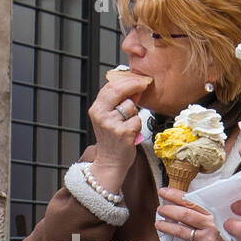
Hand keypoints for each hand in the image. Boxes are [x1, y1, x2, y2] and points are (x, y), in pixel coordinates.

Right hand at [86, 73, 150, 192]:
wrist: (110, 162)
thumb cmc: (112, 141)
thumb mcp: (108, 118)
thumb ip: (118, 102)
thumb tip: (135, 86)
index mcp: (96, 109)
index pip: (110, 86)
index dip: (126, 80)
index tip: (138, 78)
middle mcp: (101, 115)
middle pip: (120, 91)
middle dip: (135, 85)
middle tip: (144, 84)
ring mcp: (111, 124)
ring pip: (131, 106)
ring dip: (134, 114)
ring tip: (128, 124)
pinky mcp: (123, 133)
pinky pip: (137, 120)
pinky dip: (137, 126)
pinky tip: (131, 133)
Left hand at [156, 187, 230, 240]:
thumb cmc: (226, 240)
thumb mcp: (220, 222)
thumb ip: (204, 213)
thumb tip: (182, 204)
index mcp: (215, 215)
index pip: (192, 202)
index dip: (175, 195)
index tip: (164, 192)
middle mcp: (211, 227)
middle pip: (185, 215)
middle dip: (168, 210)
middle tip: (160, 209)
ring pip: (181, 231)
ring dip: (167, 226)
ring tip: (159, 224)